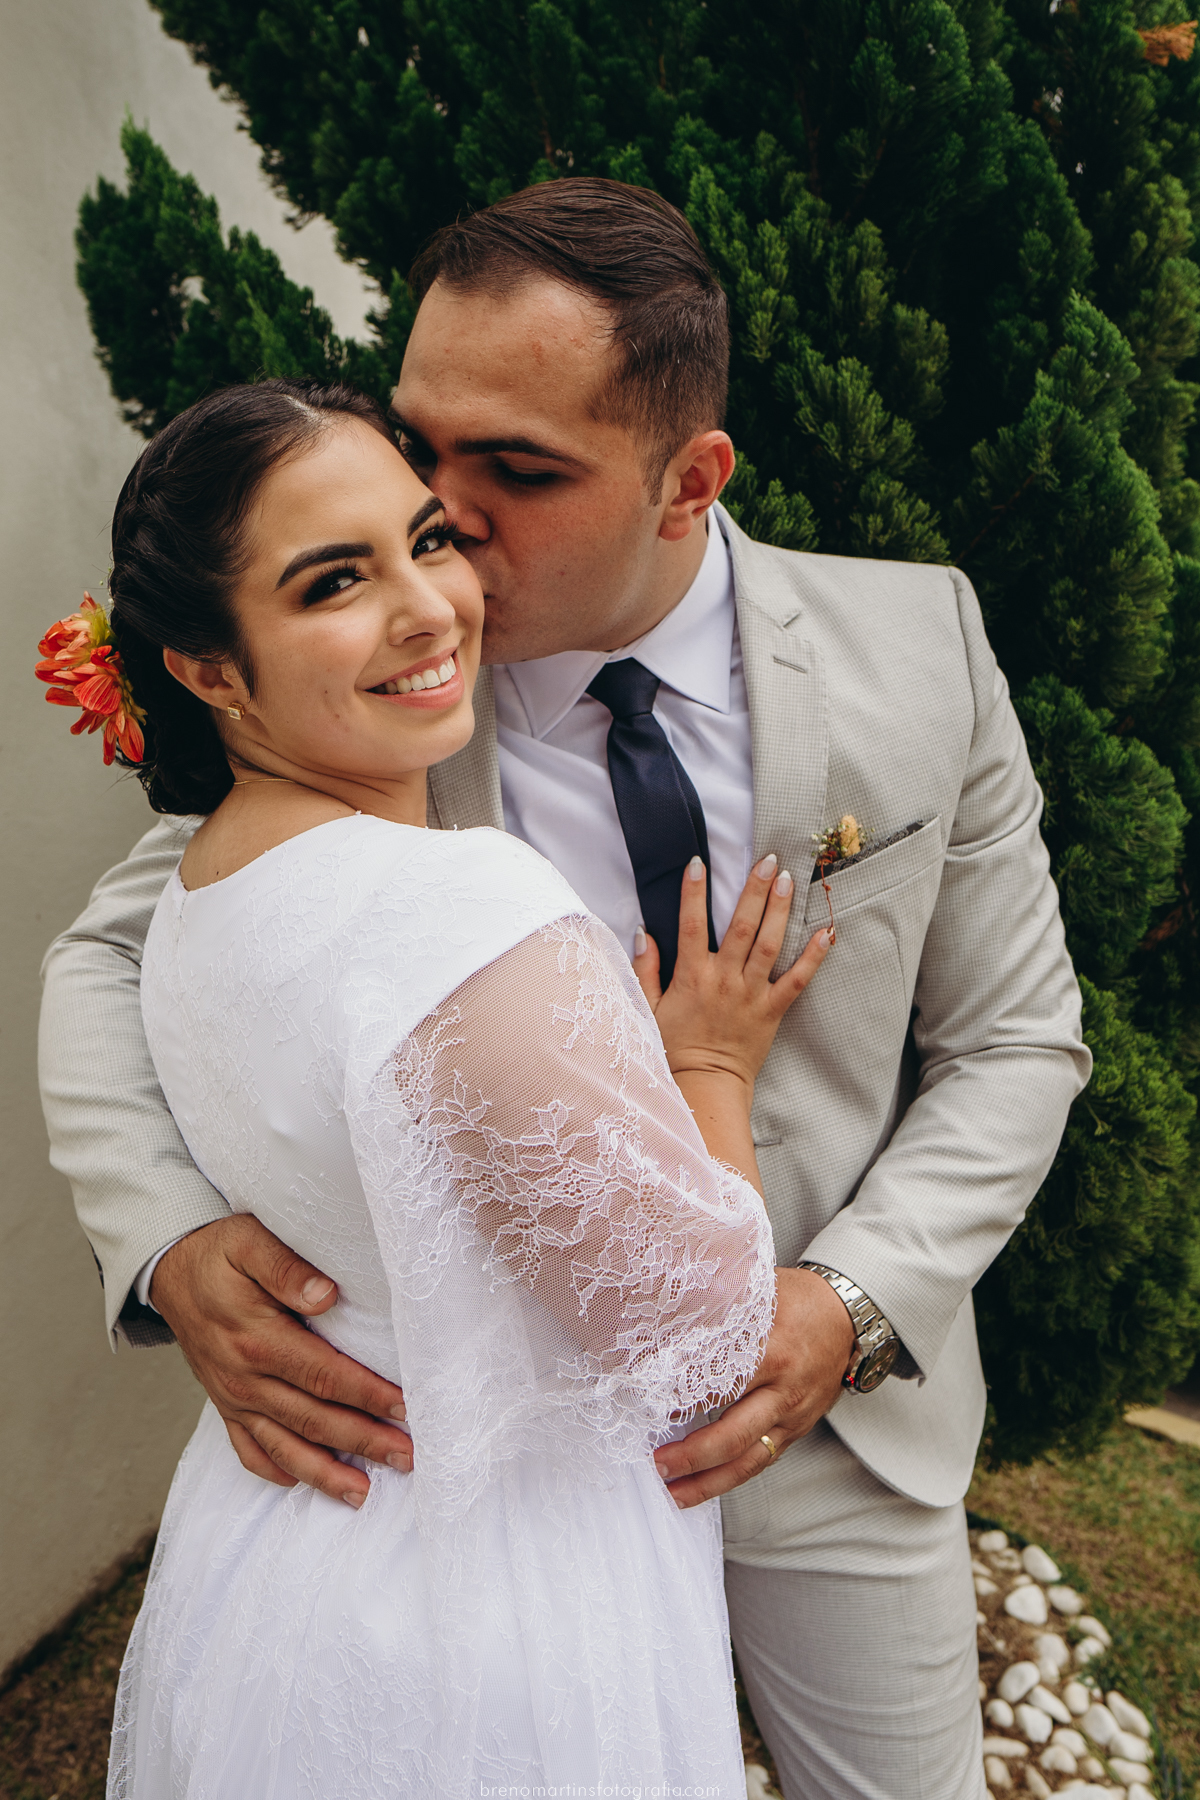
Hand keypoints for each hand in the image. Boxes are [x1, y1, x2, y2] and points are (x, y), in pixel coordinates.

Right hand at [150, 1214, 410, 1506]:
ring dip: (325, 1473)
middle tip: (408, 1458)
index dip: (367, 1394)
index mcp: (257, 1339)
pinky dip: (276, 1471)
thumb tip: (326, 1296)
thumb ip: (286, 1267)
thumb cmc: (219, 1253)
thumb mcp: (249, 1241)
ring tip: (363, 1494)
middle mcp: (244, 1379)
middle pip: (313, 1419)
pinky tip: (302, 1483)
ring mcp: (232, 1398)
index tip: (405, 1408)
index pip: (324, 1375)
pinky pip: (248, 1451)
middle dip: (363, 1441)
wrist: (170, 1269)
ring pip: (284, 1447)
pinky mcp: (224, 1406)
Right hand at [633, 854, 830, 1090]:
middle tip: (767, 860)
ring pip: (769, 945)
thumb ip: (646, 970)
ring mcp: (751, 994)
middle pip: (741, 926)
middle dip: (754, 890)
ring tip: (789, 880)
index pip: (691, 925)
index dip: (693, 892)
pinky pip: (797, 980)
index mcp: (692, 976)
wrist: (705, 1085)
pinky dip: (813, 956)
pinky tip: (827, 933)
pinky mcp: (773, 1010)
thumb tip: (643, 934)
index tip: (697, 863)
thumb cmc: (675, 1048)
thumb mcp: (649, 1009)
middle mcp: (724, 979)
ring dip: (780, 910)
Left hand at [651, 1266, 855, 1507]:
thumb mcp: (756, 1295)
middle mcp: (784, 1390)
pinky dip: (730, 1477)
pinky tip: (704, 1486)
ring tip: (673, 1493)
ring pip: (748, 1460)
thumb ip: (717, 1311)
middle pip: (733, 1435)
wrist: (847, 1316)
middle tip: (657, 1462)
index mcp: (772, 1350)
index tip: (646, 1406)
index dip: (681, 1399)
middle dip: (692, 1455)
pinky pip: (762, 1460)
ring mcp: (792, 1415)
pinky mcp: (796, 1430)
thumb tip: (662, 1319)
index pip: (718, 1384)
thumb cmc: (797, 1300)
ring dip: (708, 1482)